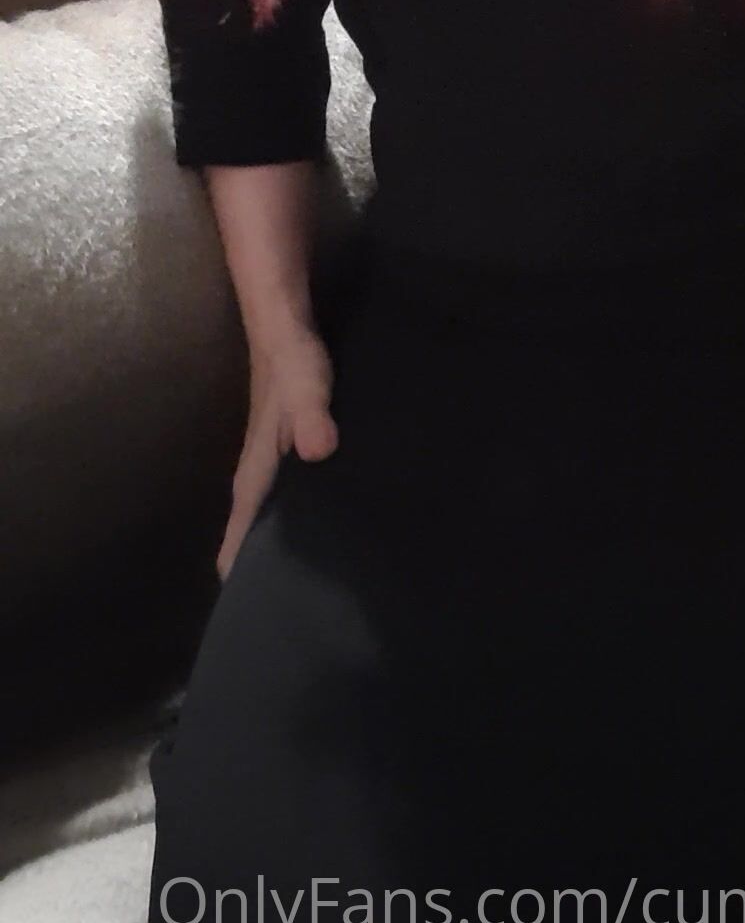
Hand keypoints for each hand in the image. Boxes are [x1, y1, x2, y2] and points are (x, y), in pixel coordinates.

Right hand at [218, 325, 337, 578]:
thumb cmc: (292, 359)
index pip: (243, 522)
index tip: (243, 601)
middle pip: (254, 520)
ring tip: (305, 569)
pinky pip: (289, 484)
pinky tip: (324, 513)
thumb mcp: (306, 387)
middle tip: (283, 597)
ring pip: (271, 504)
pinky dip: (297, 504)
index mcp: (257, 465)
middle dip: (260, 556)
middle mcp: (259, 465)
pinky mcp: (290, 439)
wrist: (284, 321)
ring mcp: (273, 452)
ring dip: (279, 532)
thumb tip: (319, 452)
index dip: (241, 559)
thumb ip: (312, 417)